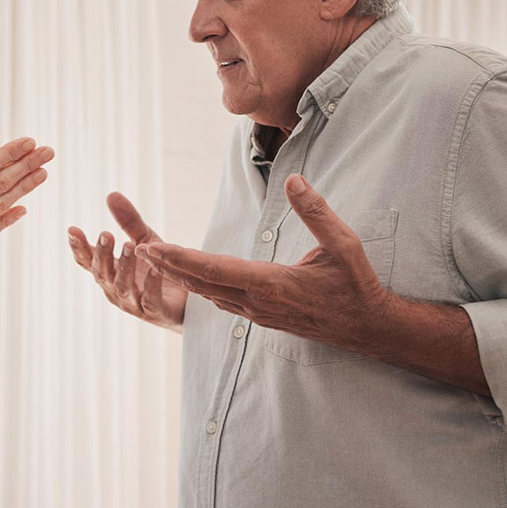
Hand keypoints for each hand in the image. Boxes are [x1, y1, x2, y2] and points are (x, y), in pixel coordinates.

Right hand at [68, 192, 186, 332]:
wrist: (188, 302)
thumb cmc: (159, 270)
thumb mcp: (144, 241)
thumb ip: (128, 222)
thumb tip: (111, 194)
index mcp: (110, 272)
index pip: (88, 260)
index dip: (78, 247)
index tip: (72, 229)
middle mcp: (116, 289)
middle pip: (102, 273)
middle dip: (102, 253)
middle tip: (105, 234)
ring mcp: (134, 303)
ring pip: (122, 286)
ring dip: (124, 266)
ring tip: (129, 245)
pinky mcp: (155, 312)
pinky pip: (150, 300)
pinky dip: (151, 285)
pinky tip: (154, 269)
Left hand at [135, 174, 389, 347]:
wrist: (366, 327)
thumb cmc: (356, 284)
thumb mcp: (343, 244)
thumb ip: (317, 212)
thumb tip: (294, 179)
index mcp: (272, 284)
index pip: (215, 270)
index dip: (182, 259)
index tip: (156, 247)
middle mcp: (258, 302)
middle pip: (203, 283)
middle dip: (170, 267)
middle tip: (140, 249)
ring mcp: (258, 314)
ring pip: (209, 294)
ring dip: (181, 277)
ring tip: (156, 258)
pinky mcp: (262, 318)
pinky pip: (222, 301)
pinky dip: (201, 287)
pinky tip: (191, 276)